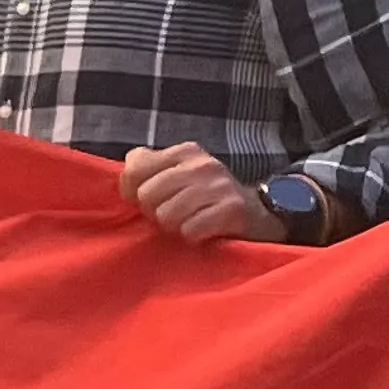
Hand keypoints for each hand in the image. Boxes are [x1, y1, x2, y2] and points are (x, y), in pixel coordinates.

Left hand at [122, 144, 276, 245]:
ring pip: (167, 215)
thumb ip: (148, 166)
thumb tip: (129, 166)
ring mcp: (219, 185)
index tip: (152, 200)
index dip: (133, 193)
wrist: (259, 213)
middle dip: (155, 211)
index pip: (134, 170)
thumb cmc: (208, 196)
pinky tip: (203, 231)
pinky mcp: (232, 209)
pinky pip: (190, 230)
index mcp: (185, 152)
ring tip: (188, 222)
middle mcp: (203, 164)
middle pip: (147, 195)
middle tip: (172, 214)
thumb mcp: (179, 172)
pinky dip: (193, 236)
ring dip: (175, 226)